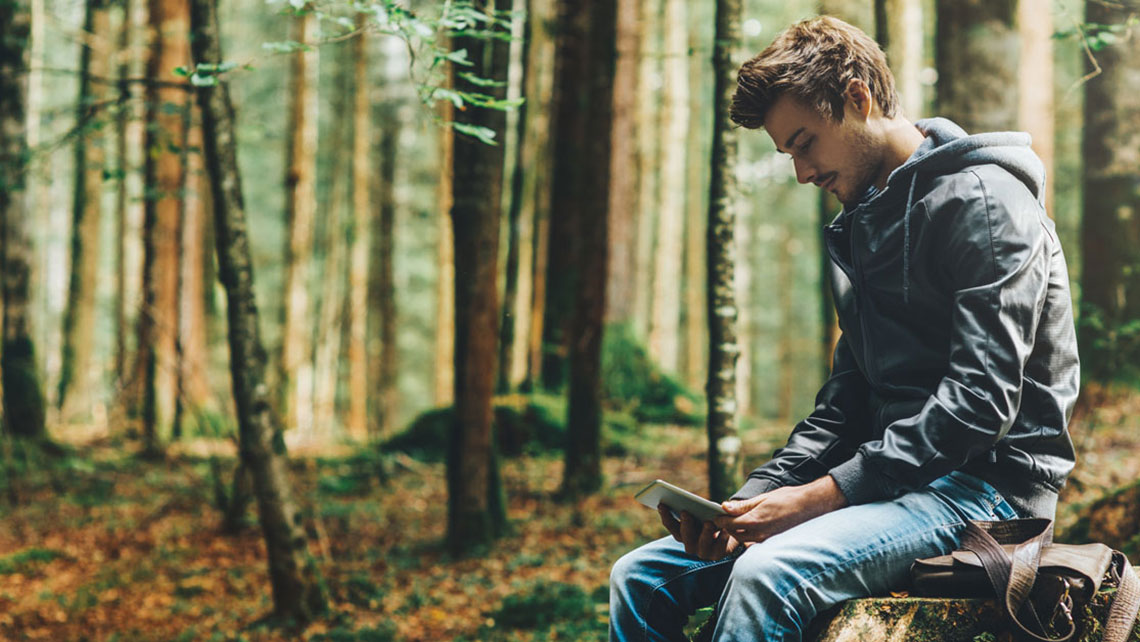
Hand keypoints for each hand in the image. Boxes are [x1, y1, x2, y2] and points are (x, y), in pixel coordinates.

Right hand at [658, 504, 743, 560]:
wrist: (731, 533)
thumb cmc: (714, 517)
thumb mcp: (706, 509)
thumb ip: (698, 504)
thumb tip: (700, 502)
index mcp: (682, 532)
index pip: (671, 525)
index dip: (665, 515)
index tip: (662, 504)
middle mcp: (690, 544)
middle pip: (683, 537)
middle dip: (684, 524)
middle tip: (685, 512)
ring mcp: (703, 551)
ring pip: (701, 544)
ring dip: (704, 533)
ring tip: (709, 522)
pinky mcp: (718, 554)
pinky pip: (720, 547)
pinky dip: (722, 538)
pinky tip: (725, 529)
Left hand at [713, 476, 847, 543]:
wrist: (809, 506)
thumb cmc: (786, 498)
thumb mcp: (762, 498)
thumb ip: (742, 506)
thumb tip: (724, 506)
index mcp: (754, 521)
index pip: (728, 525)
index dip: (720, 520)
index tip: (716, 514)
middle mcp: (759, 534)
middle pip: (734, 534)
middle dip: (727, 526)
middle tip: (724, 518)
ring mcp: (766, 540)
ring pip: (743, 539)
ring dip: (738, 531)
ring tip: (736, 521)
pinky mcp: (772, 542)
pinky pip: (754, 542)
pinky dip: (749, 535)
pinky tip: (750, 526)